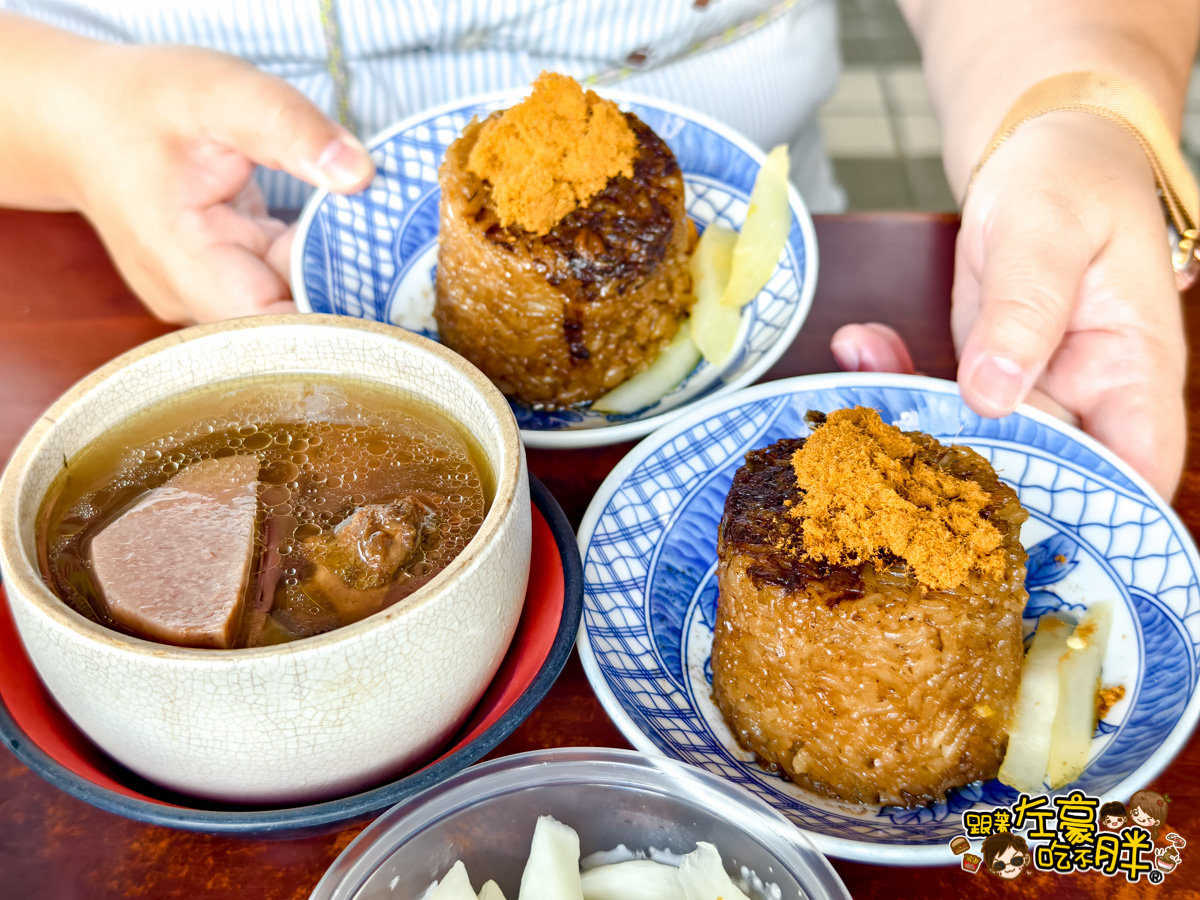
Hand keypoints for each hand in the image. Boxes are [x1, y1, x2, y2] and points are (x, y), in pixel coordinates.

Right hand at [61, 44, 373, 323]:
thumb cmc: (141, 103)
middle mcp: (194, 297)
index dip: (335, 329)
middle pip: (290, 328)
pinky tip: (355, 244)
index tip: (392, 309)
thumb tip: (359, 175)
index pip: (272, 330)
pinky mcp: (226, 282)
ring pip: (293, 308)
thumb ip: (290, 130)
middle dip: (350, 304)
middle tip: (409, 281)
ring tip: (392, 261)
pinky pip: (286, 287)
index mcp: (184, 263)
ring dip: (339, 283)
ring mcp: (209, 295)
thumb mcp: (221, 93)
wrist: (82, 117)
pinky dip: (320, 266)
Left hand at [832, 112, 1185, 499]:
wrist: (1041, 154)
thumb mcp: (1048, 229)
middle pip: (1046, 479)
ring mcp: (1030, 393)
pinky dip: (895, 381)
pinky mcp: (982, 379)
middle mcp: (1087, 399)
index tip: (1009, 525)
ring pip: (977, 446)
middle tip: (893, 460)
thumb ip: (1025, 308)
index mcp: (1134, 372)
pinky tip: (859, 346)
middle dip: (965, 484)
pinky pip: (939, 403)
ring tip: (862, 381)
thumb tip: (994, 394)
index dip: (1090, 516)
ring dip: (913, 427)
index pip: (1136, 471)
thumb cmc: (1071, 181)